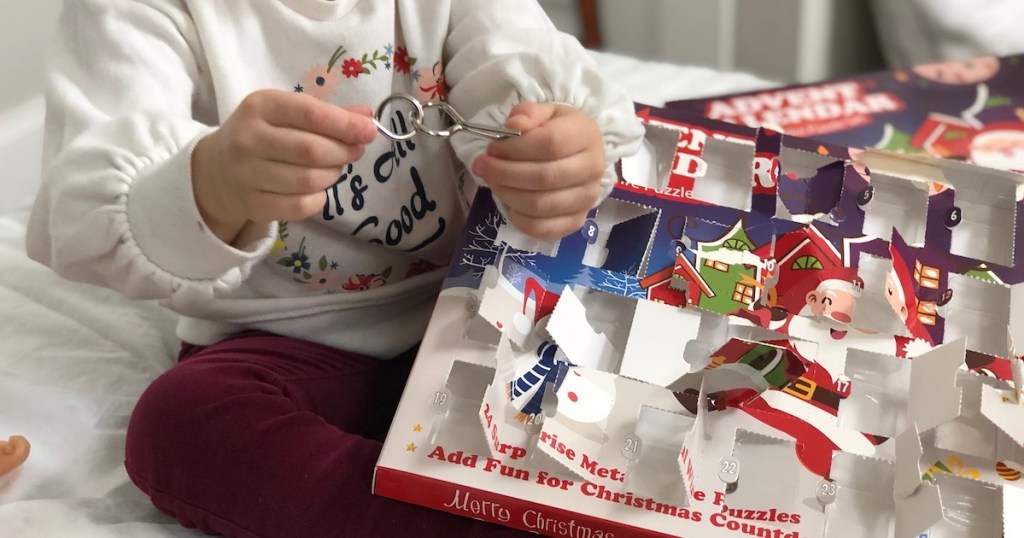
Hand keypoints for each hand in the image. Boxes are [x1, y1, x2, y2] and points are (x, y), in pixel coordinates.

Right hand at [192, 90, 376, 243]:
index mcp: (260, 106)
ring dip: (333, 175)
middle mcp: (248, 139)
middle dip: (344, 152)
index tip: (369, 131)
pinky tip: (316, 188)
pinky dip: (319, 198)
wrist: (216, 170)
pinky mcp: (252, 204)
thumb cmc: (262, 135)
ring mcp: (247, 175)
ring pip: (310, 180)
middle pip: (312, 150)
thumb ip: (327, 114)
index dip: (345, 124)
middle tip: (354, 151)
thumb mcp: (286, 113)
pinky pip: (301, 206)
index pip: (309, 113)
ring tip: (333, 168)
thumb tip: (367, 118)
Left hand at [471, 103, 604, 240]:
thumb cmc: (559, 130)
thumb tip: (515, 125)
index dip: (515, 148)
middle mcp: (592, 169)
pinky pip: (543, 229)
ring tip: (492, 182)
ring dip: (507, 194)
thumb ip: (528, 113)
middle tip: (481, 166)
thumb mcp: (545, 113)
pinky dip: (520, 219)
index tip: (492, 148)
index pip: (549, 144)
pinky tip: (510, 204)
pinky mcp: (576, 221)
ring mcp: (586, 199)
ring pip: (540, 205)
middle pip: (544, 177)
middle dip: (504, 173)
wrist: (581, 154)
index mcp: (586, 135)